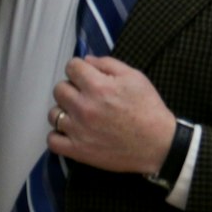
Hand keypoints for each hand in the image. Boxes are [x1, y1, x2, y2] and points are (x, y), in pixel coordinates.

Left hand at [47, 56, 175, 174]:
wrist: (159, 144)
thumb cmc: (148, 108)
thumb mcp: (134, 76)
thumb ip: (107, 64)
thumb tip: (86, 60)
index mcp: (98, 86)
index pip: (71, 67)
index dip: (80, 69)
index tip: (87, 76)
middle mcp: (84, 107)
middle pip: (59, 89)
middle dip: (71, 88)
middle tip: (85, 95)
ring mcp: (79, 130)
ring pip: (53, 113)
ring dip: (64, 111)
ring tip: (78, 114)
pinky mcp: (79, 151)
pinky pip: (52, 141)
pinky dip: (58, 136)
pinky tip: (70, 132)